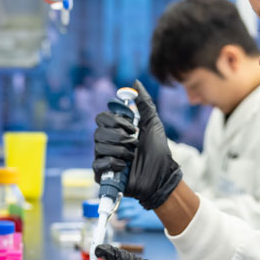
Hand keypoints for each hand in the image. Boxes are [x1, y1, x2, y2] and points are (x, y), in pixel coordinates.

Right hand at [92, 81, 181, 209]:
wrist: (162, 176)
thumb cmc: (158, 151)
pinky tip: (124, 166)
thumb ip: (144, 103)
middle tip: (134, 142)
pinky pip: (98, 164)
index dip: (115, 120)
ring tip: (132, 156)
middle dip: (119, 136)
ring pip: (98, 147)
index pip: (102, 118)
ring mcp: (105, 159)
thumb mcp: (153, 123)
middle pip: (98, 132)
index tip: (132, 126)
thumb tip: (135, 83)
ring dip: (120, 150)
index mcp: (117, 130)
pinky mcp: (103, 174)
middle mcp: (108, 143)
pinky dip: (113, 163)